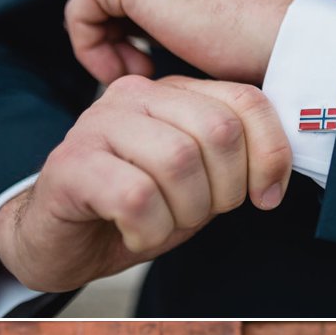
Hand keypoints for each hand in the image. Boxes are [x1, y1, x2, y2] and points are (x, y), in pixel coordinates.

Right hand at [0, 74, 291, 291]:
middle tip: (198, 214)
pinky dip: (149, 230)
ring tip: (163, 224)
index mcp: (173, 93)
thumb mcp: (199, 183)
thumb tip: (275, 173)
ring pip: (178, 162)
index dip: (270, 155)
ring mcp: (97, 124)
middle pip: (218, 132)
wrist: (60, 240)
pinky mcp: (70, 164)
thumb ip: (233, 162)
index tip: (265, 198)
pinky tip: (136, 234)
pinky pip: (136, 197)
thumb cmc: (135, 211)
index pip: (246, 101)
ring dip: (184, 213)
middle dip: (224, 190)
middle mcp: (135, 96)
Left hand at [64, 0, 305, 86]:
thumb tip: (173, 32)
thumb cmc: (270, 42)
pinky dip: (92, 49)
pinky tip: (126, 74)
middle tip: (147, 74)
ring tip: (141, 76)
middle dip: (122, 38)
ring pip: (96, 1)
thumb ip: (195, 9)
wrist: (287, 41)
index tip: (157, 66)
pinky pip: (82, 12)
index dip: (137, 31)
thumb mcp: (228, 17)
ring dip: (110, 47)